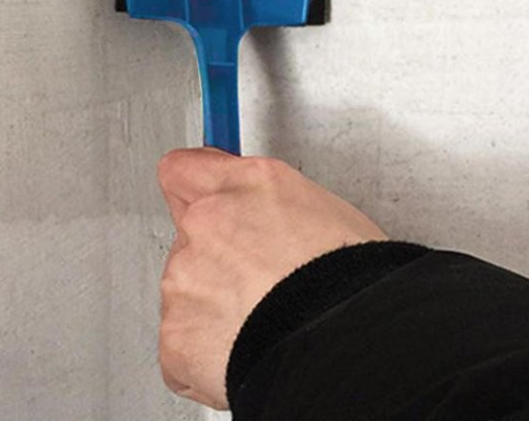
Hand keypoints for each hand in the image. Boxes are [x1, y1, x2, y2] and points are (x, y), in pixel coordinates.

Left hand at [157, 147, 386, 408]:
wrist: (343, 349)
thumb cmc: (352, 289)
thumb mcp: (325, 214)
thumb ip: (269, 204)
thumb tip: (259, 214)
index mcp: (249, 185)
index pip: (183, 170)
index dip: (194, 192)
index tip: (201, 204)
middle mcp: (207, 222)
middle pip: (187, 238)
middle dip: (213, 261)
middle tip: (256, 287)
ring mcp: (184, 278)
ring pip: (185, 292)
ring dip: (210, 309)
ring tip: (261, 326)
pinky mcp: (175, 334)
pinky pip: (180, 346)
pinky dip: (204, 357)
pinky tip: (246, 353)